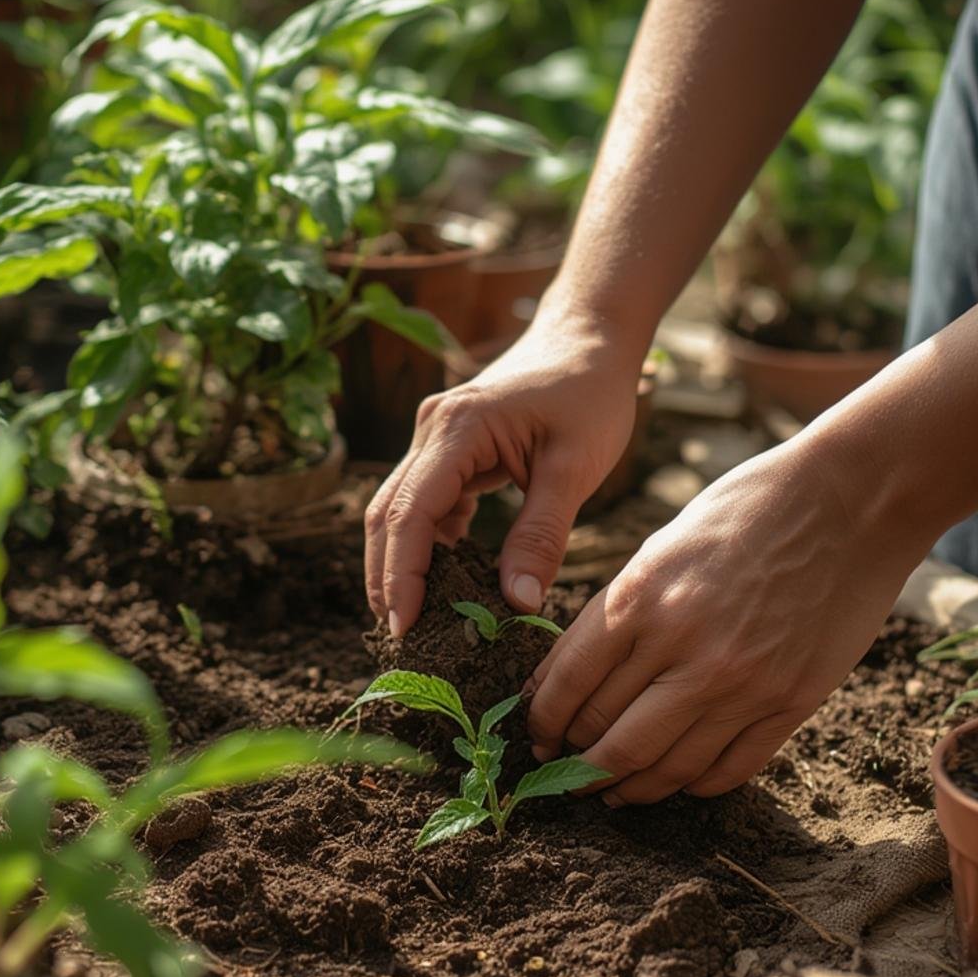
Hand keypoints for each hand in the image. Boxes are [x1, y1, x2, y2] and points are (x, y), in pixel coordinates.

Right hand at [365, 315, 643, 635]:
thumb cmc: (589, 394)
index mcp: (456, 429)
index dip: (401, 574)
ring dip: (402, 565)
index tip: (404, 625)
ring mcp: (434, 438)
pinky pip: (424, 504)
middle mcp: (431, 430)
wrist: (590, 338)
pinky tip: (446, 583)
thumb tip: (517, 603)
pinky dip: (429, 545)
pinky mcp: (448, 449)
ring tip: (416, 620)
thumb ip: (542, 536)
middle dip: (388, 579)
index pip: (409, 512)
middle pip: (387, 516)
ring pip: (397, 511)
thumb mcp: (574, 468)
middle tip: (400, 638)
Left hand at [525, 438, 920, 802]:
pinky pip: (727, 769)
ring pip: (663, 766)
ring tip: (614, 791)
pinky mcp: (789, 702)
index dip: (542, 722)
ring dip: (628, 787)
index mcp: (639, 598)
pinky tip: (678, 780)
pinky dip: (693, 785)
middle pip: (608, 736)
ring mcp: (740, 681)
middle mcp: (683, 647)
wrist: (849, 500)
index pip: (567, 686)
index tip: (535, 738)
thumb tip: (568, 678)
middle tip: (566, 776)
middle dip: (576, 765)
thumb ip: (616, 614)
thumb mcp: (660, 548)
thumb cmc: (744, 512)